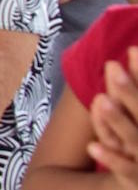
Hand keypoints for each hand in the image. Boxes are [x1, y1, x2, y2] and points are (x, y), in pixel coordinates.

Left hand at [88, 48, 137, 188]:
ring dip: (118, 120)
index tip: (132, 48)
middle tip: (112, 66)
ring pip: (134, 138)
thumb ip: (134, 90)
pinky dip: (111, 158)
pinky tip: (92, 145)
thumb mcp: (135, 114)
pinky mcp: (136, 179)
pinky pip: (125, 169)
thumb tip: (132, 52)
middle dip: (130, 91)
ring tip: (100, 99)